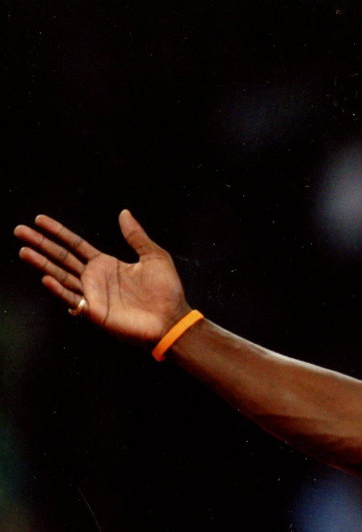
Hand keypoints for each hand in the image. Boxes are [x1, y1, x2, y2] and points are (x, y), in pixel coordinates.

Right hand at [14, 210, 189, 344]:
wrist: (172, 319)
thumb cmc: (166, 291)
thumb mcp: (154, 257)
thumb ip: (136, 236)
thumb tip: (124, 213)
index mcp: (106, 264)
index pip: (75, 244)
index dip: (58, 232)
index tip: (39, 220)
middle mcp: (94, 277)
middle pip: (61, 257)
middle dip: (40, 244)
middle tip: (19, 230)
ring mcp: (92, 294)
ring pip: (61, 276)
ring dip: (42, 264)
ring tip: (24, 251)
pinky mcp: (94, 311)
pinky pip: (72, 298)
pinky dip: (59, 290)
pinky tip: (46, 278)